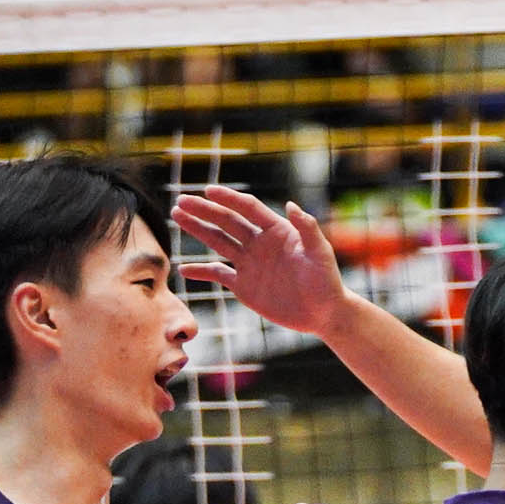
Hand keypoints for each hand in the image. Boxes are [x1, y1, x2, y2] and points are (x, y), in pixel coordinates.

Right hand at [171, 187, 351, 334]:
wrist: (324, 313)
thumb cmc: (327, 281)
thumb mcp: (320, 253)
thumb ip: (308, 228)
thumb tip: (291, 205)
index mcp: (276, 230)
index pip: (248, 209)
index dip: (229, 198)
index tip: (208, 190)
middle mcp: (259, 243)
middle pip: (227, 222)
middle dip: (204, 211)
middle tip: (182, 201)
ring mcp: (250, 264)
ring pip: (218, 242)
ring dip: (197, 230)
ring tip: (177, 216)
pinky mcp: (244, 285)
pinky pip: (218, 275)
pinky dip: (201, 272)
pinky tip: (183, 269)